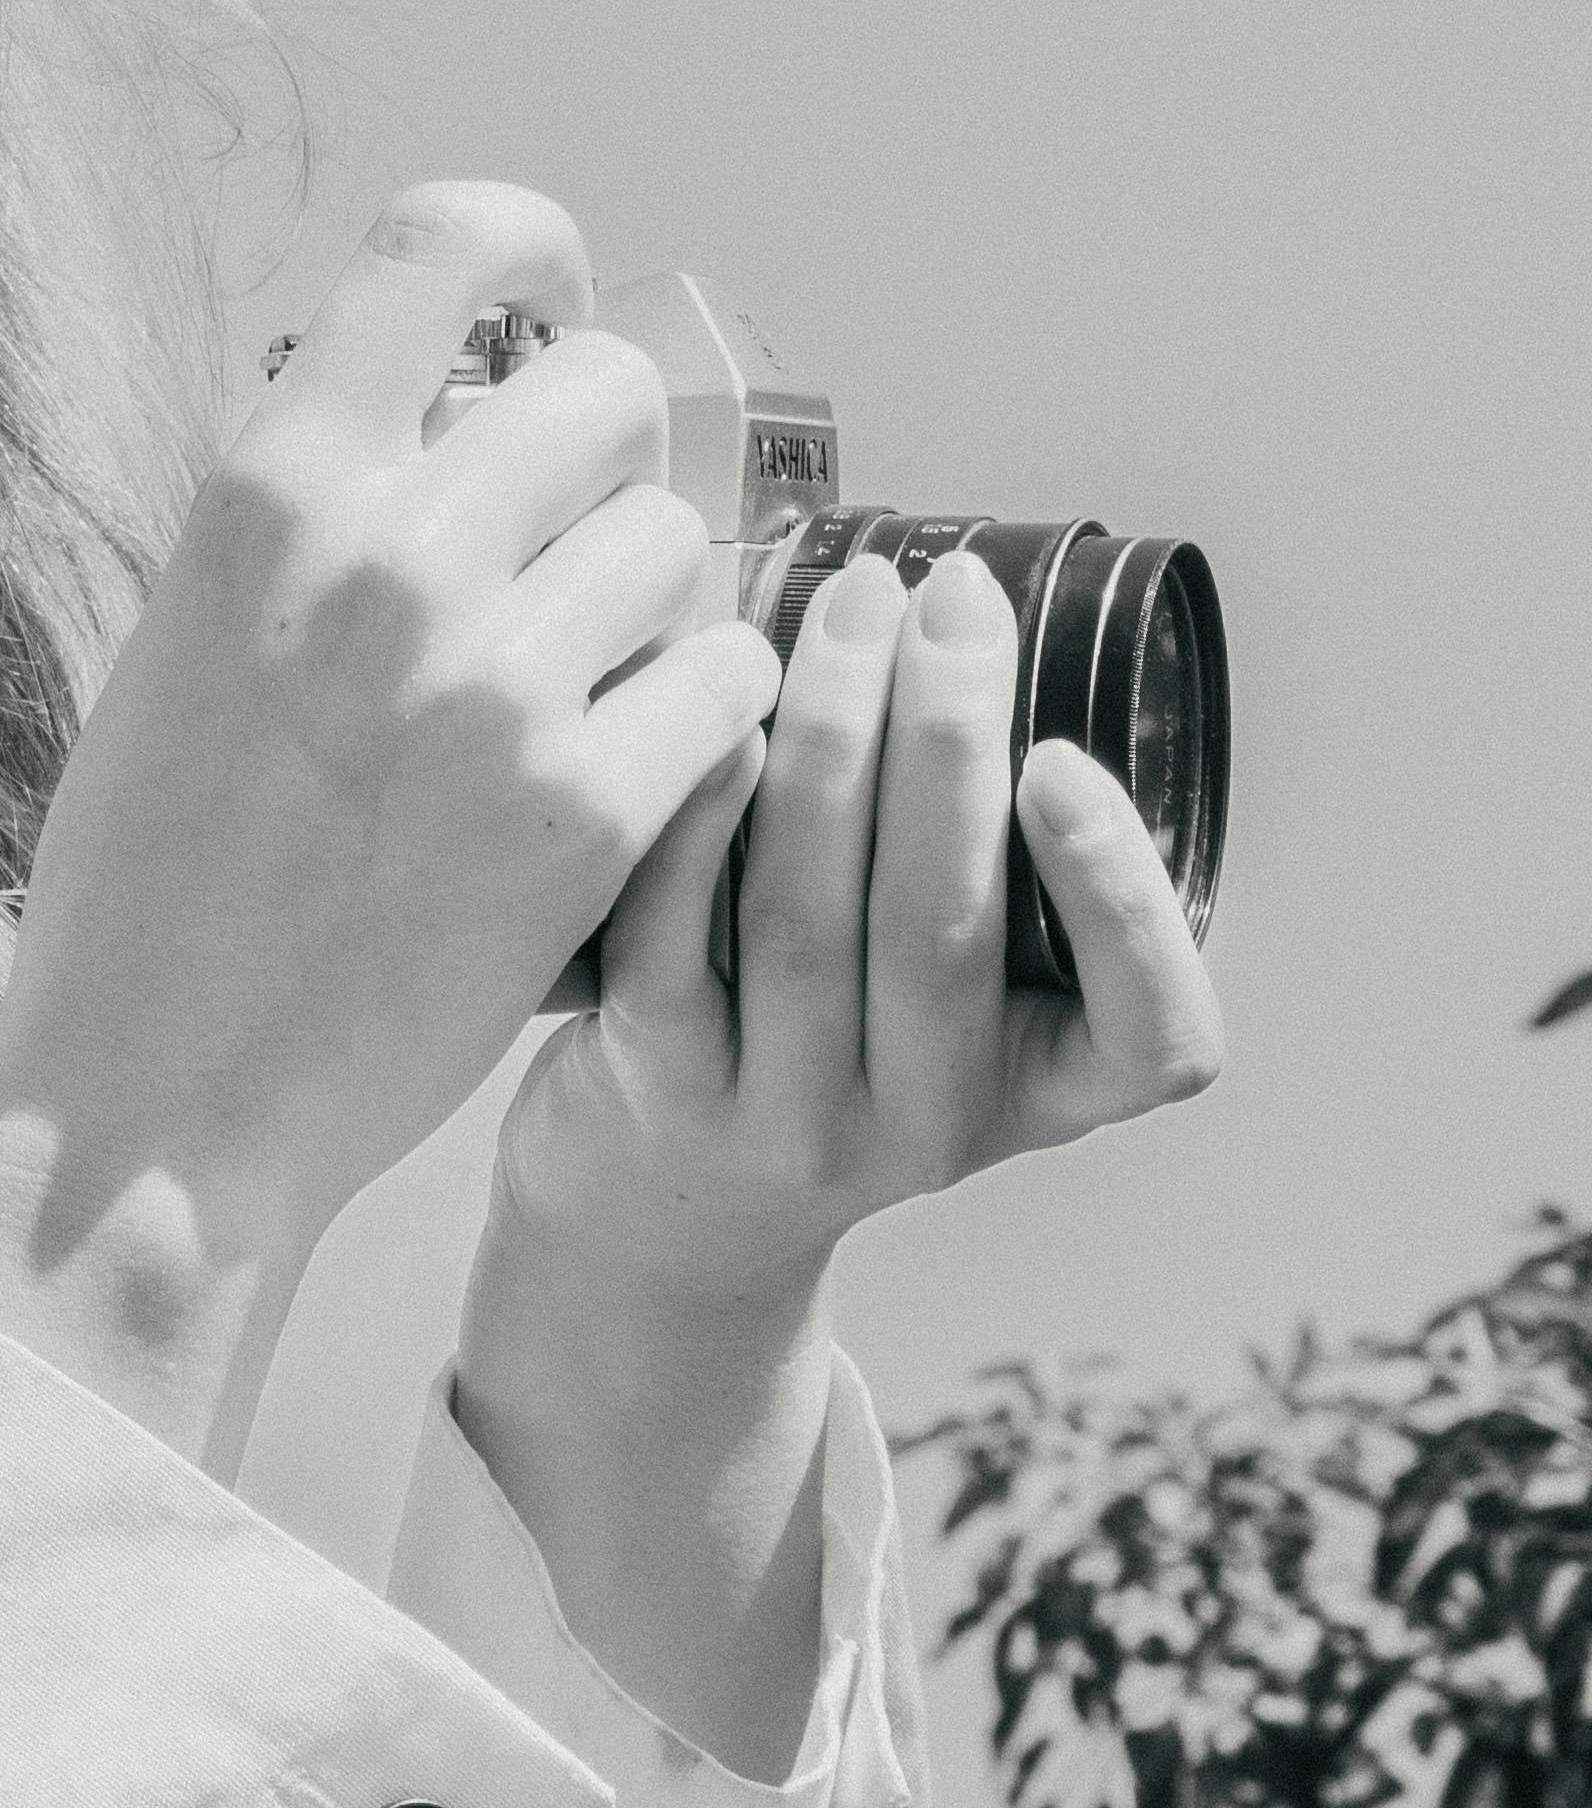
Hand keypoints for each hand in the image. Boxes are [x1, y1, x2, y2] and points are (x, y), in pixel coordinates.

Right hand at [0, 180, 785, 1466]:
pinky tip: (633, 776)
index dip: (532, 254)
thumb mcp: (184, 631)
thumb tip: (462, 404)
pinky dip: (703, 725)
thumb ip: (314, 511)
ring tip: (580, 698)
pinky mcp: (584, 812)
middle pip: (610, 395)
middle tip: (572, 559)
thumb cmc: (154, 878)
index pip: (452, 242)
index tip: (549, 309)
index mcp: (267, 485)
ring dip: (657, 613)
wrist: (150, 1105)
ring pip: (681, 549)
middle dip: (611, 466)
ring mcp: (491, 684)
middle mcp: (384, 555)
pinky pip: (730, 686)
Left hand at [492, 536, 1228, 1321]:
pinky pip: (670, 940)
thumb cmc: (838, 1039)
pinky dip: (698, 817)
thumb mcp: (958, 999)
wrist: (665, 1210)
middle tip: (948, 597)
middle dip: (946, 740)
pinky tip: (721, 710)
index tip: (1064, 762)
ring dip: (828, 741)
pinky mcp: (657, 1089)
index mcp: (1043, 1092)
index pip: (1150, 1040)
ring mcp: (785, 1119)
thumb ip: (998, 864)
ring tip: (849, 605)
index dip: (1120, 901)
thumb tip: (985, 618)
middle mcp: (926, 1125)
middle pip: (941, 933)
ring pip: (806, 923)